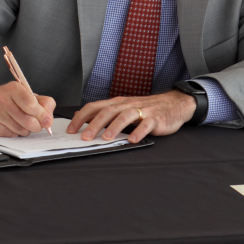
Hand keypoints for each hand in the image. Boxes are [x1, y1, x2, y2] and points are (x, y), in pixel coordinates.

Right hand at [0, 82, 55, 136]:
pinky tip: (7, 124)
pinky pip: (11, 136)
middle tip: (35, 123)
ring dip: (24, 129)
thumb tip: (49, 117)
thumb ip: (42, 102)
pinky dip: (13, 133)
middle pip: (29, 122)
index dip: (42, 115)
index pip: (32, 105)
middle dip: (36, 126)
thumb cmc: (3, 97)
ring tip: (18, 121)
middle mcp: (1, 100)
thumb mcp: (23, 93)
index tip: (47, 120)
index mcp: (12, 88)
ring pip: (21, 131)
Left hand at [66, 90, 195, 143]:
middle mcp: (127, 105)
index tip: (70, 129)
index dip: (81, 117)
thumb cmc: (144, 109)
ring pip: (125, 116)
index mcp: (117, 103)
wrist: (173, 103)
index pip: (94, 107)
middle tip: (84, 137)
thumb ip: (105, 114)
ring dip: (114, 127)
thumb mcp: (123, 109)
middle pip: (107, 112)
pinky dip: (139, 132)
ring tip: (105, 138)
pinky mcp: (156, 118)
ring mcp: (142, 111)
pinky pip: (146, 125)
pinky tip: (132, 140)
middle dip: (94, 124)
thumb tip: (81, 119)